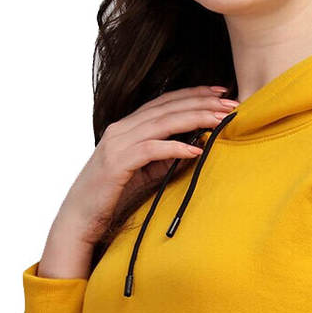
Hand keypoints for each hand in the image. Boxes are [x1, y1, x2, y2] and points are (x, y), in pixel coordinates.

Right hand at [38, 85, 239, 278]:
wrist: (79, 219)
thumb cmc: (112, 198)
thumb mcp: (144, 175)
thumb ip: (164, 159)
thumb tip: (195, 149)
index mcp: (128, 128)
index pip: (165, 103)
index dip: (194, 95)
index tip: (221, 93)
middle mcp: (121, 129)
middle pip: (168, 107)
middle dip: (202, 103)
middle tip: (232, 103)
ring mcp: (117, 144)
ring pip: (162, 123)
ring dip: (195, 118)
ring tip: (221, 120)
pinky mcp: (117, 164)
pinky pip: (151, 150)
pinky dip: (175, 147)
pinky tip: (197, 149)